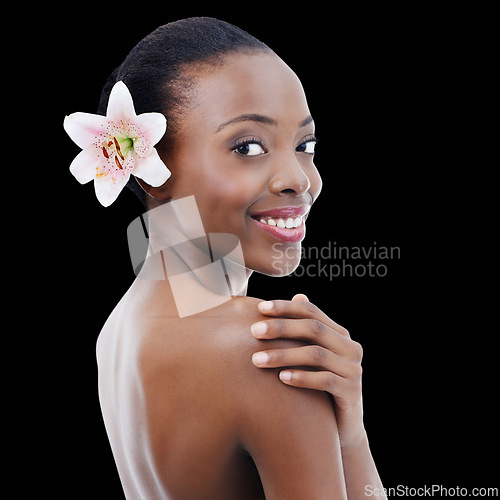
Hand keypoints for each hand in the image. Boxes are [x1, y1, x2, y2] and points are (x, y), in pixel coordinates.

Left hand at [251, 294, 364, 447]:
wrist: (339, 428)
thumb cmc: (317, 387)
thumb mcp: (309, 358)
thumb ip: (303, 331)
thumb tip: (296, 294)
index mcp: (339, 333)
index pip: (311, 311)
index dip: (285, 307)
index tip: (259, 308)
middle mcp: (350, 347)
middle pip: (313, 329)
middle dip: (281, 327)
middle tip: (253, 331)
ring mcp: (353, 369)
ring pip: (316, 354)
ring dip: (284, 355)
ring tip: (256, 359)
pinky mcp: (352, 392)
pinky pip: (325, 380)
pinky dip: (301, 377)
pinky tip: (280, 378)